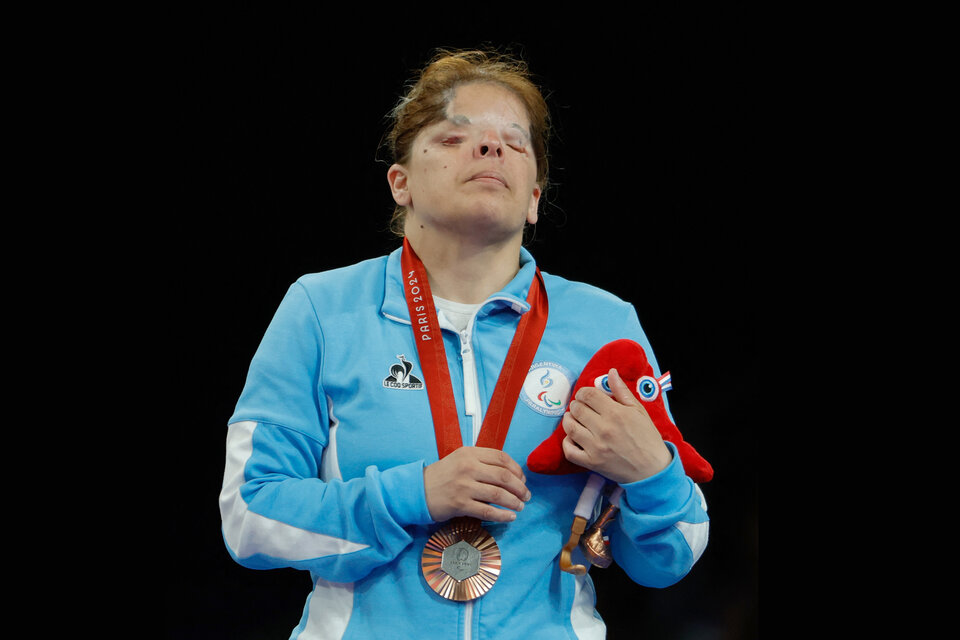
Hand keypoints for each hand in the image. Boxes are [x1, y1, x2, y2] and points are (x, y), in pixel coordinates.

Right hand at [423, 447, 530, 522]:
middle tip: (526, 496)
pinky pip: (487, 510)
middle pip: (503, 476)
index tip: (523, 479)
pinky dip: (502, 515)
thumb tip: (510, 474)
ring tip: (520, 507)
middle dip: (520, 487)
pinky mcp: (460, 504)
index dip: (517, 469)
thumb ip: (481, 462)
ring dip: (514, 502)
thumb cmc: (442, 476)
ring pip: (498, 494)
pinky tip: (510, 517)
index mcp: (469, 453)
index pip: (501, 458)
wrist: (417, 490)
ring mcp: (464, 486)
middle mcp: (468, 467)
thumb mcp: (460, 460)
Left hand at [561, 368, 671, 483]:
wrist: (652, 469)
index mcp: (615, 413)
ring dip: (569, 420)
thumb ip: (622, 391)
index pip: (588, 395)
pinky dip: (567, 443)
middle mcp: (604, 429)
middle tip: (580, 407)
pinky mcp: (591, 463)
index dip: (583, 392)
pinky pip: (569, 451)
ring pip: (570, 427)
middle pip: (577, 409)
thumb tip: (611, 372)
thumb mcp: (638, 411)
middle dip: (576, 405)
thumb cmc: (647, 438)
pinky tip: (572, 438)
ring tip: (574, 419)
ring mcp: (596, 447)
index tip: (585, 396)